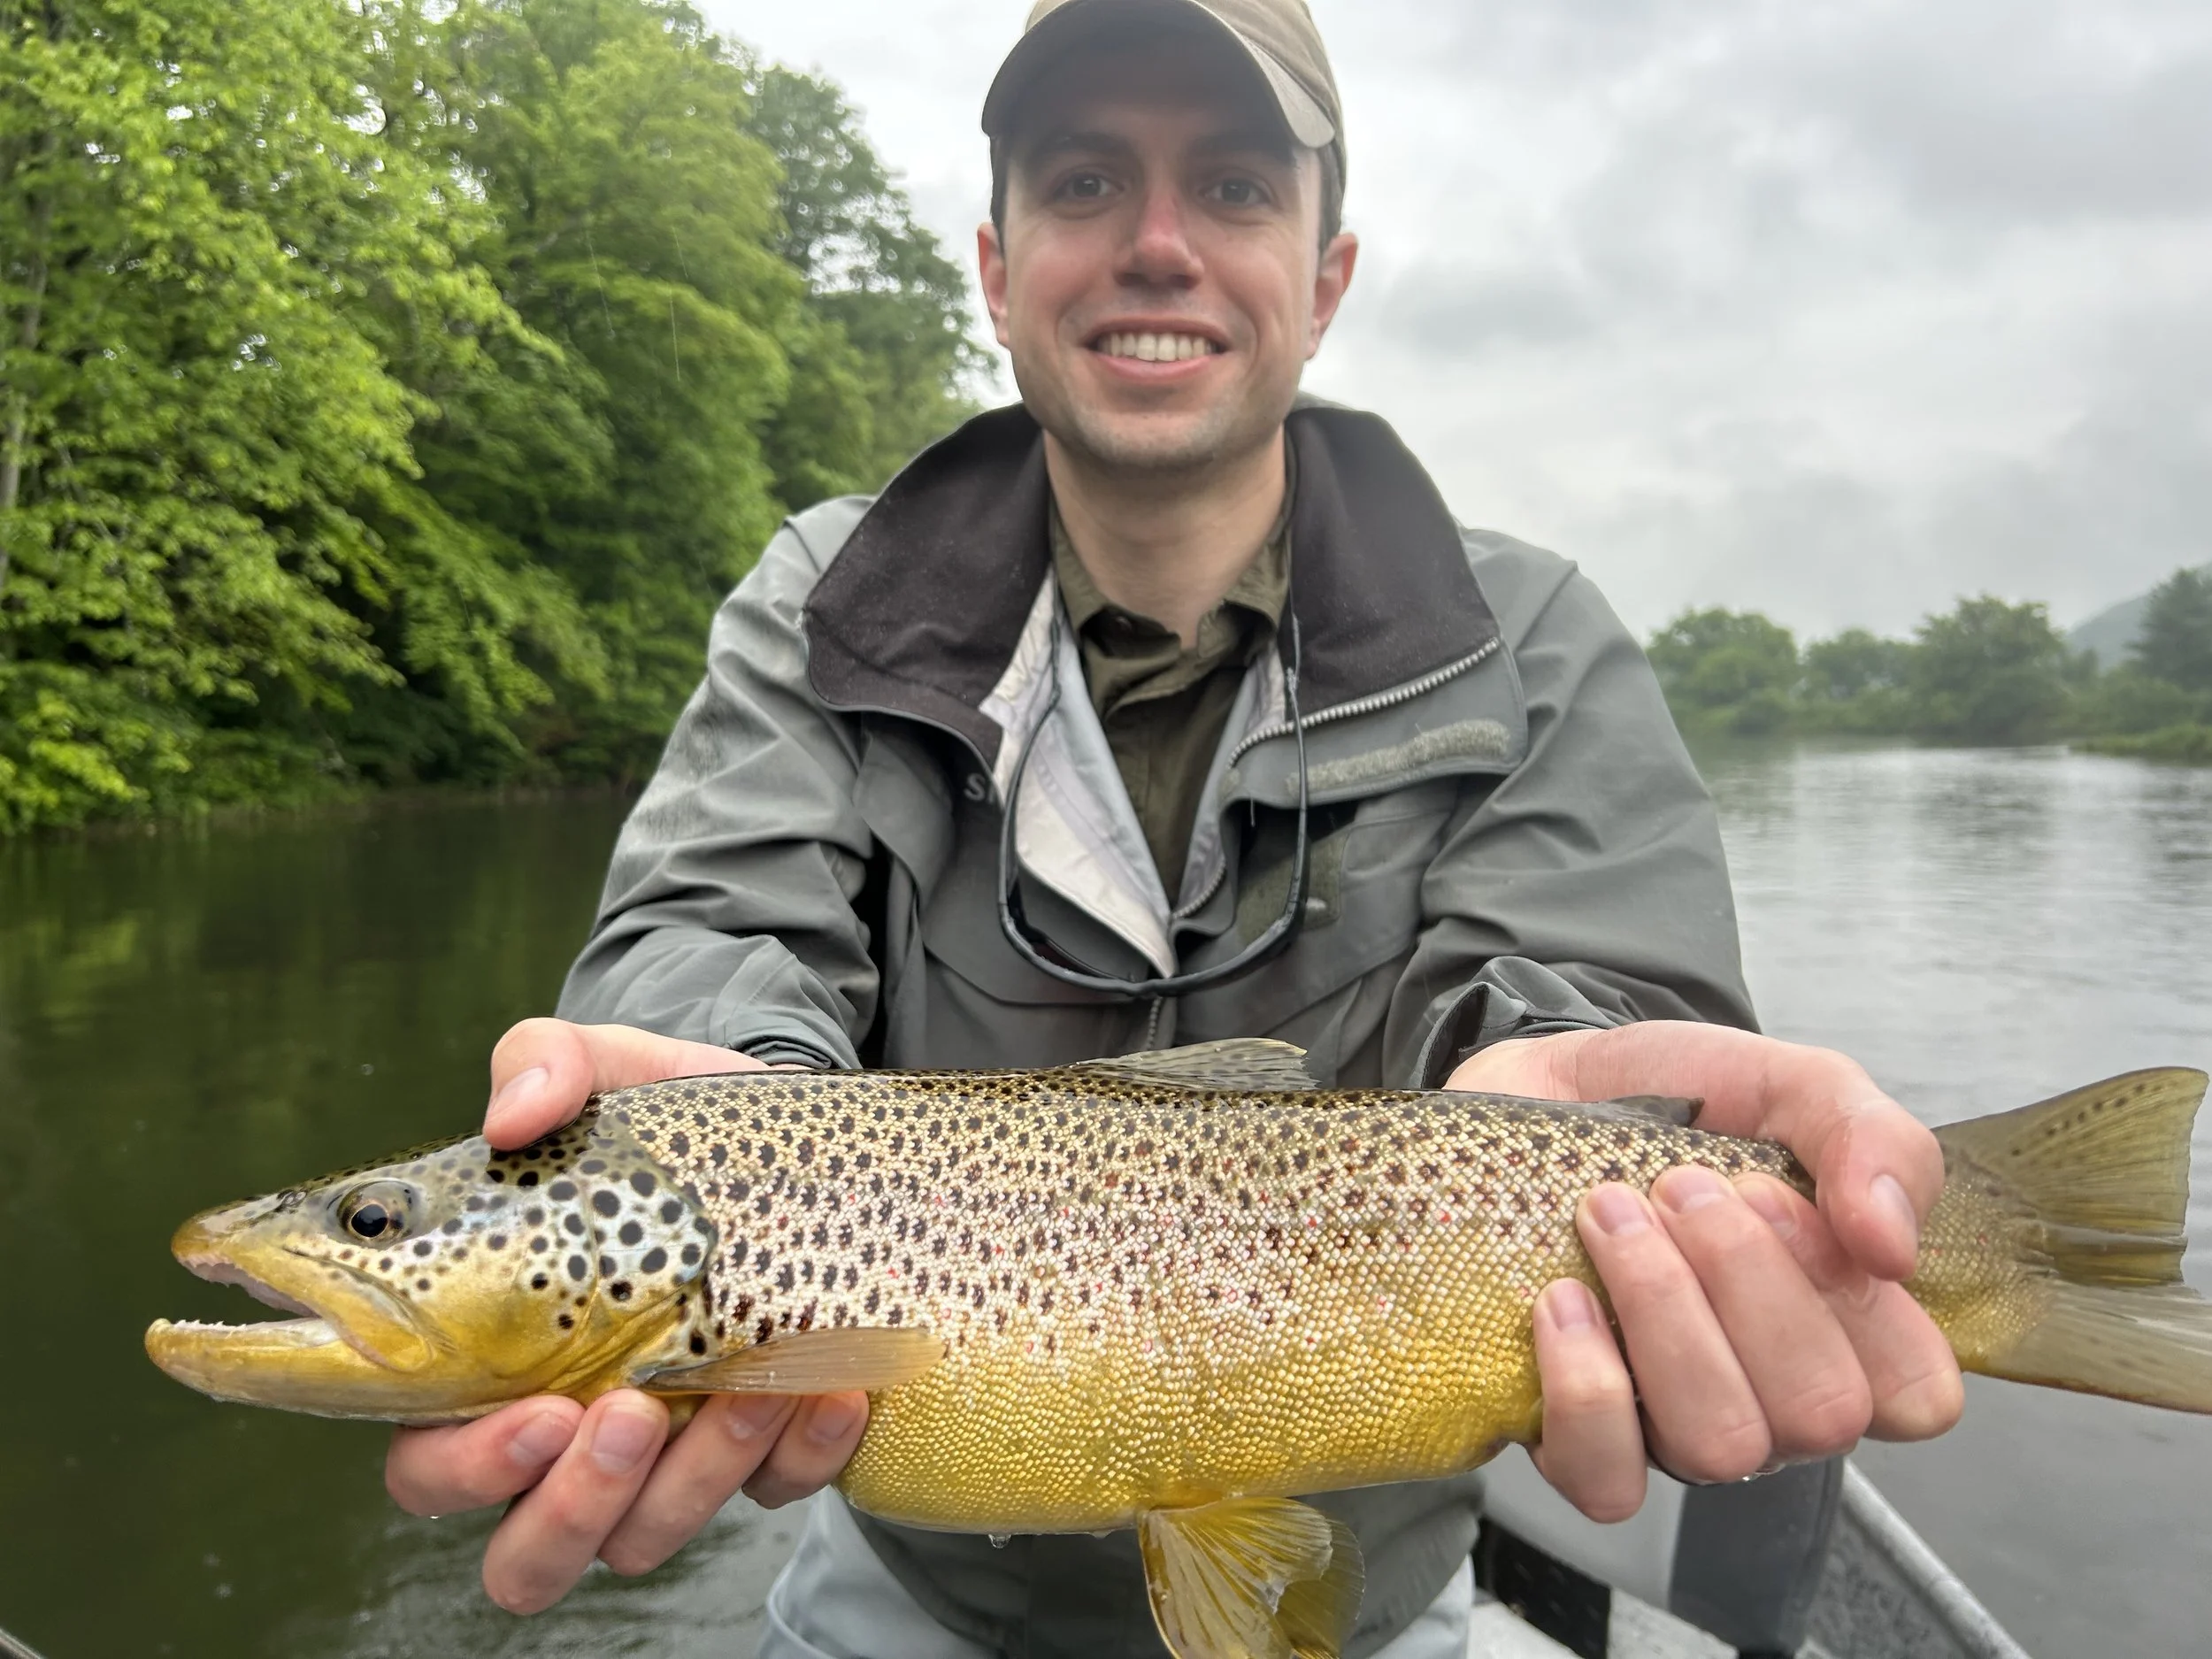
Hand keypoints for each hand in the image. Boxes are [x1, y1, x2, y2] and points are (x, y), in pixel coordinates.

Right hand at [383, 1018, 868, 1612]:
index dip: (468, 1467)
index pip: (429, 1461)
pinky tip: (830, 1392)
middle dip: (574, 1505)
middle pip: (527, 1551)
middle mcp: (563, 1434)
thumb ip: (544, 1065)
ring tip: (749, 1388)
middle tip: (628, 1415)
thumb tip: (516, 1111)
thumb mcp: (606, 1070)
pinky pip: (771, 1497)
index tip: (539, 1413)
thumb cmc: (661, 1125)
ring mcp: (664, 1457)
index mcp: (487, 1361)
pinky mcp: (758, 1453)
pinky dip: (800, 1456)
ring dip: (696, 1477)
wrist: (790, 1139)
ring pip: (645, 1539)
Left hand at [1447, 1021, 1964, 1522]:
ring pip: (1716, 1446)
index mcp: (1843, 1329)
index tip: (1779, 1196)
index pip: (1915, 1394)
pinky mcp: (1571, 1435)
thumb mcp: (1795, 1087)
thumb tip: (1893, 1245)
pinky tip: (1565, 1299)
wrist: (1545, 1086)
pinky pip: (1604, 1478)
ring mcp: (1671, 1425)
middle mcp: (1768, 1396)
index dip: (1861, 1307)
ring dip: (1664, 1311)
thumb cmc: (1680, 1103)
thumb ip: (1874, 1142)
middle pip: (1815, 1415)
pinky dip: (1585, 1388)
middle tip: (1681, 1187)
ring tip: (1611, 1215)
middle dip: (1746, 1280)